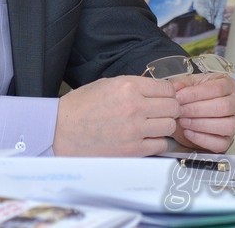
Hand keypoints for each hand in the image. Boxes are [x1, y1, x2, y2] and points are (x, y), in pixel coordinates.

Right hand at [52, 76, 179, 156]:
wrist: (62, 131)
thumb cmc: (81, 106)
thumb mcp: (107, 84)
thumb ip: (134, 85)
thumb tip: (157, 90)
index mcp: (128, 86)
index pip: (167, 88)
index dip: (168, 93)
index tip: (163, 97)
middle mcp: (135, 106)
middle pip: (173, 107)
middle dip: (169, 108)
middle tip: (160, 111)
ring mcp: (135, 130)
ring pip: (170, 126)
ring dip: (164, 125)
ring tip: (152, 125)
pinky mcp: (133, 150)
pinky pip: (161, 145)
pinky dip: (157, 141)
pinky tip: (145, 138)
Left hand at [169, 72, 234, 152]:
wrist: (187, 115)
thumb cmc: (191, 97)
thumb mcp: (185, 85)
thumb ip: (181, 83)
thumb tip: (176, 87)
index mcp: (228, 85)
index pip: (217, 88)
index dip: (196, 93)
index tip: (179, 97)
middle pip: (224, 107)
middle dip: (197, 109)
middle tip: (180, 110)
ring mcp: (234, 123)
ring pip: (227, 125)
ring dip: (201, 124)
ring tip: (183, 121)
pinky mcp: (227, 140)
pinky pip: (220, 143)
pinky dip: (202, 139)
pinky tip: (188, 132)